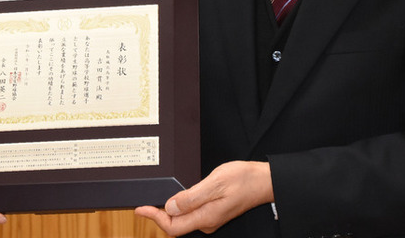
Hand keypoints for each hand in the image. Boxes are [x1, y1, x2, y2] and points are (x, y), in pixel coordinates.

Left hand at [134, 161, 272, 235]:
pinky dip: (179, 208)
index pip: (173, 226)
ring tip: (154, 203)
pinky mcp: (213, 212)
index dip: (154, 218)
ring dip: (167, 213)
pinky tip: (175, 199)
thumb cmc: (243, 180)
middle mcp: (207, 221)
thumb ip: (191, 197)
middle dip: (157, 216)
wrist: (263, 181)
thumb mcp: (215, 183)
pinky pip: (191, 214)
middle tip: (143, 206)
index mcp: (205, 217)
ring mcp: (210, 218)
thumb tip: (170, 207)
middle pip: (175, 226)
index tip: (141, 209)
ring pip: (182, 221)